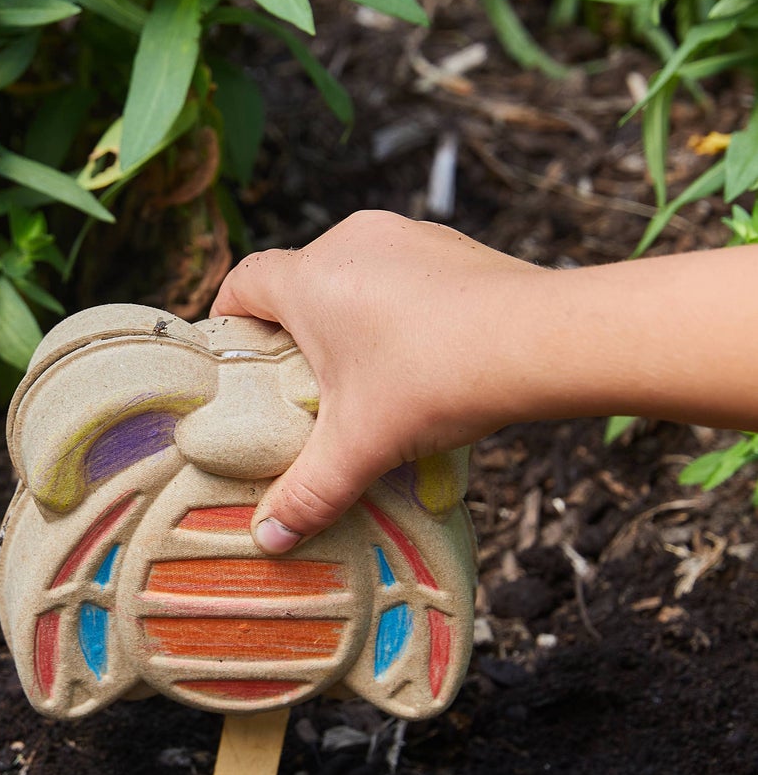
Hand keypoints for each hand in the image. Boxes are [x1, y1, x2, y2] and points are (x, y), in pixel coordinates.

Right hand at [211, 211, 540, 553]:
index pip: (243, 280)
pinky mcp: (449, 243)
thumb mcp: (362, 445)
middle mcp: (348, 241)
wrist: (545, 339)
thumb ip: (309, 492)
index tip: (235, 355)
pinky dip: (397, 305)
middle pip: (297, 280)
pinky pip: (401, 271)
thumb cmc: (437, 379)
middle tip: (302, 384)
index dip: (229, 315)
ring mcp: (403, 235)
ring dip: (348, 315)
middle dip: (294, 329)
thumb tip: (269, 539)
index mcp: (308, 279)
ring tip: (367, 373)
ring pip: (353, 272)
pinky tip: (422, 353)